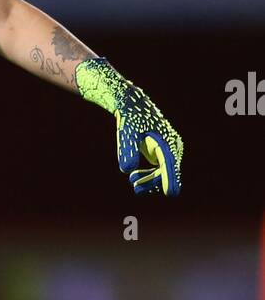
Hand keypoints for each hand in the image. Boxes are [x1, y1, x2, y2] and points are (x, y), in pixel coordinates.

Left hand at [76, 58, 182, 195]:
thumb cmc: (130, 119)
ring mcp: (169, 150)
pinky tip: (134, 176)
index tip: (170, 194)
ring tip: (134, 184)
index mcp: (168, 142)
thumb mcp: (126, 134)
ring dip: (150, 181)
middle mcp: (173, 147)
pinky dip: (149, 176)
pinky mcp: (162, 152)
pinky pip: (160, 169)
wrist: (132, 106)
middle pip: (167, 172)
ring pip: (164, 172)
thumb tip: (126, 170)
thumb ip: (127, 150)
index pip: (170, 164)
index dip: (169, 179)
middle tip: (135, 188)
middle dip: (153, 181)